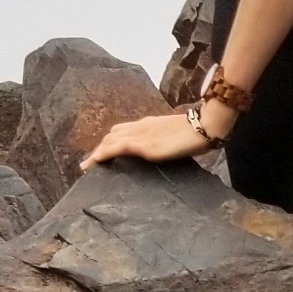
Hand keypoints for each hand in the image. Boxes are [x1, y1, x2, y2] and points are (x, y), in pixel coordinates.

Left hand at [80, 112, 216, 171]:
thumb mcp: (177, 137)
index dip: (110, 142)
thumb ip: (167, 142)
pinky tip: (94, 163)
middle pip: (111, 136)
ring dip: (96, 153)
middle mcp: (140, 127)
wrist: (205, 126)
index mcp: (149, 124)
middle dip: (99, 149)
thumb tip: (165, 151)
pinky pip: (116, 148)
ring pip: (109, 141)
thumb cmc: (198, 132)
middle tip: (89, 165)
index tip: (102, 155)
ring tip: (87, 167)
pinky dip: (103, 154)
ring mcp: (141, 135)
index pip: (122, 131)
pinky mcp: (143, 145)